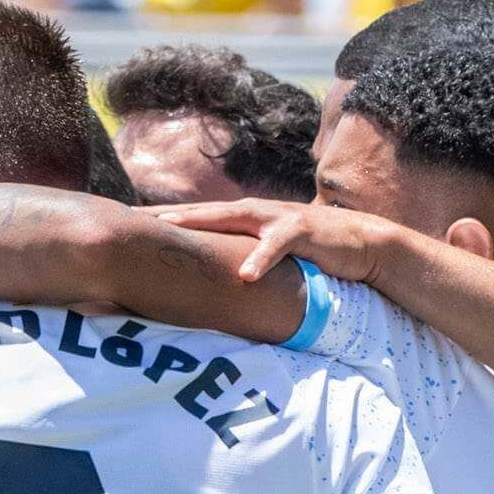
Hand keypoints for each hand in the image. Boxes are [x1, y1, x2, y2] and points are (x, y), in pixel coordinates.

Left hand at [156, 199, 398, 285]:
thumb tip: (215, 282)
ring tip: (172, 228)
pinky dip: (261, 259)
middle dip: (170, 214)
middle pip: (205, 211)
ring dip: (202, 222)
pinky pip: (278, 246)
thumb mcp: (271, 256)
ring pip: (234, 218)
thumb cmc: (313, 253)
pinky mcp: (303, 232)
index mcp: (247, 220)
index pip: (200, 218)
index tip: (131, 223)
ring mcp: (279, 219)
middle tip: (134, 218)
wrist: (362, 244)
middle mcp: (257, 213)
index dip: (166, 219)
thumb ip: (245, 259)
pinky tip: (245, 275)